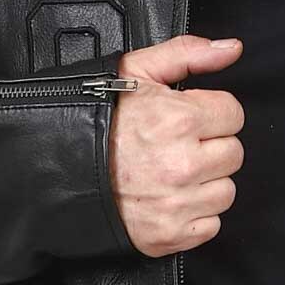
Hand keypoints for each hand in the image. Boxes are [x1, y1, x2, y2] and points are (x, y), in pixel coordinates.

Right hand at [107, 34, 244, 256]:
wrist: (50, 166)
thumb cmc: (92, 118)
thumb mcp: (135, 69)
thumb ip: (189, 53)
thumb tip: (231, 49)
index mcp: (179, 120)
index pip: (234, 115)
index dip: (211, 112)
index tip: (188, 117)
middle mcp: (182, 165)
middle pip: (233, 154)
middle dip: (209, 146)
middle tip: (176, 144)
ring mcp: (175, 204)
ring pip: (225, 191)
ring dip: (204, 182)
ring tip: (169, 171)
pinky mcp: (168, 235)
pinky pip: (210, 226)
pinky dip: (193, 214)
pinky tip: (168, 198)